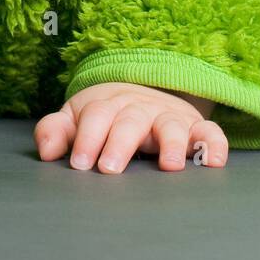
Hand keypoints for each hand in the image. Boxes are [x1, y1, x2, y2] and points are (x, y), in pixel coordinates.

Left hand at [34, 82, 228, 173]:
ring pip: (170, 126)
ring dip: (170, 144)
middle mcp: (139, 109)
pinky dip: (214, 144)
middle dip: (119, 143)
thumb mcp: (78, 118)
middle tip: (108, 169)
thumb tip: (45, 151)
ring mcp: (169, 117)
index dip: (86, 138)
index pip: (96, 116)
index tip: (78, 164)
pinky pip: (210, 132)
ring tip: (168, 166)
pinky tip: (214, 162)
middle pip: (130, 121)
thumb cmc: (105, 115)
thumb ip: (57, 131)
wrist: (142, 90)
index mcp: (108, 105)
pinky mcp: (195, 128)